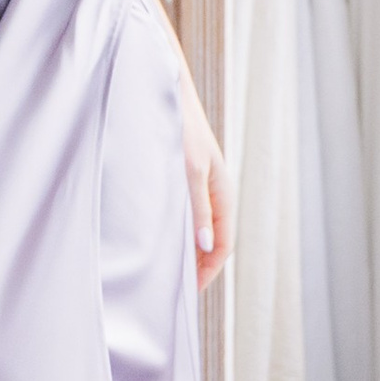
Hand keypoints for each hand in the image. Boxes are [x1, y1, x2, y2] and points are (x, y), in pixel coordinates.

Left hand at [180, 75, 231, 290]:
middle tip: (172, 289)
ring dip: (185, 250)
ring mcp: (197, 184)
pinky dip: (175, 232)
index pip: (223, 243)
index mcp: (222, 191)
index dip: (208, 271)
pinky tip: (155, 240)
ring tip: (163, 271)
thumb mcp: (189, 170)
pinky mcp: (180, 178)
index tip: (187, 292)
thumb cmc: (178, 125)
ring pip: (196, 228)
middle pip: (211, 240)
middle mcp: (212, 191)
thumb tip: (206, 247)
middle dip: (197, 266)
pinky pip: (183, 214)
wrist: (162, 88)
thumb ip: (198, 208)